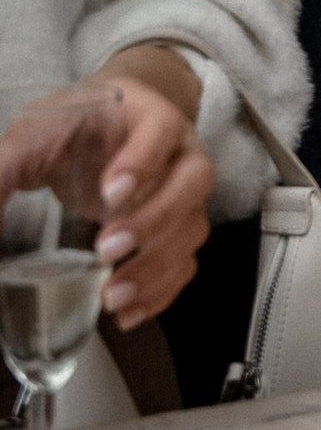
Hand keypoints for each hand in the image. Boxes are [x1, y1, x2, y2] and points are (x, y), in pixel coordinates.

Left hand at [0, 75, 212, 324]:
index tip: (109, 194)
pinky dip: (161, 293)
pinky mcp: (177, 230)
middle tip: (106, 248)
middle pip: (194, 182)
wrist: (101, 129)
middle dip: (155, 220)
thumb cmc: (71, 127)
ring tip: (110, 296)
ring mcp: (184, 194)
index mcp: (147, 115)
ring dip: (157, 267)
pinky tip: (126, 314)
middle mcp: (180, 152)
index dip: (143, 162)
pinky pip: (185, 264)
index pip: (161, 131)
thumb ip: (4, 170)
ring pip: (192, 229)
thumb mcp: (35, 136)